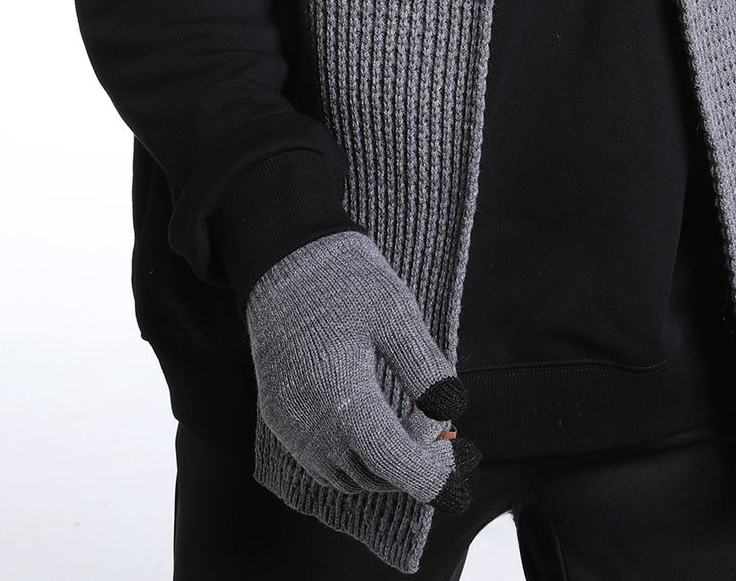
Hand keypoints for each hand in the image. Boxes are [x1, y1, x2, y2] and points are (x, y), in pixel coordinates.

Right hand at [246, 229, 479, 510]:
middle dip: (412, 463)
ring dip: (383, 465)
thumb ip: (427, 371)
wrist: (285, 258)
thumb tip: (449, 416)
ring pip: (347, 477)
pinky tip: (372, 423)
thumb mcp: (399, 315)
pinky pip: (321, 463)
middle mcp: (311, 425)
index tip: (457, 456)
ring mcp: (290, 426)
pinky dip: (353, 459)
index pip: (394, 464)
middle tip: (436, 428)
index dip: (431, 471)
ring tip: (407, 424)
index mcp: (344, 399)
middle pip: (374, 476)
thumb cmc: (346, 281)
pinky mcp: (278, 420)